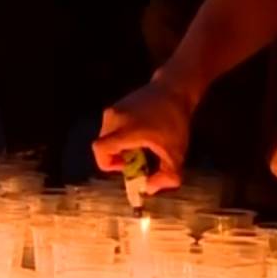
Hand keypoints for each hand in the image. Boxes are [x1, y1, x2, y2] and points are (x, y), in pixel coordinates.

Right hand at [92, 75, 199, 193]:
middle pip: (104, 147)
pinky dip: (123, 136)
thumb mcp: (176, 153)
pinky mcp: (116, 105)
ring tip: (143, 144)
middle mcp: (112, 118)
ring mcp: (113, 110)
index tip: (128, 165)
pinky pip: (112, 129)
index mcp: (124, 130)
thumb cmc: (175, 121)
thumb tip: (149, 189)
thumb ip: (166, 177)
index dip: (109, 165)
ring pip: (108, 138)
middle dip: (119, 158)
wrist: (174, 88)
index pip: (100, 151)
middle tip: (140, 157)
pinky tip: (143, 133)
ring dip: (121, 147)